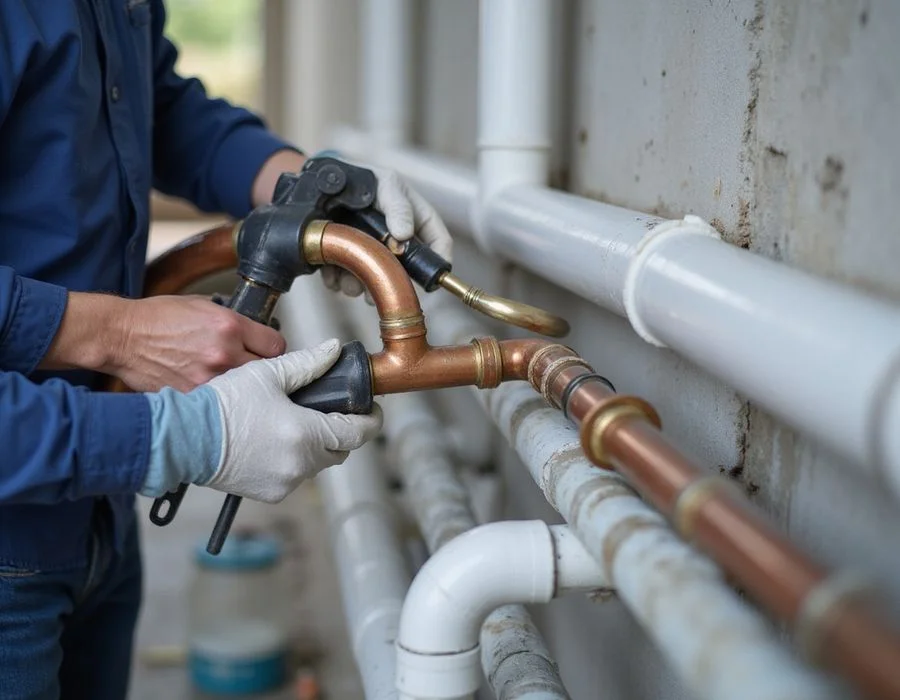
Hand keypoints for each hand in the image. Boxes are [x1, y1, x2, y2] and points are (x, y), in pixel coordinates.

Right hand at [110, 295, 285, 391]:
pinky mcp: (194, 398)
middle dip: (263, 370)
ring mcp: (209, 379)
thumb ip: (232, 320)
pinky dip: (219, 401)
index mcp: (229, 326)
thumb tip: (253, 332)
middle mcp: (224, 353)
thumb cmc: (156, 319)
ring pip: (246, 391)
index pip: (276, 346)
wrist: (121, 337)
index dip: (274, 350)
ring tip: (230, 382)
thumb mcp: (202, 305)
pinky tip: (211, 393)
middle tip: (251, 368)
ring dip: (243, 388)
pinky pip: (221, 403)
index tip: (269, 353)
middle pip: (267, 372)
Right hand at [139, 339, 383, 502]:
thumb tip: (334, 350)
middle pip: (339, 450)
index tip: (372, 409)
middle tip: (333, 411)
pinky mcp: (269, 493)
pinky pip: (295, 476)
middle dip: (342, 432)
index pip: (357, 433)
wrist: (183, 438)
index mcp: (307, 436)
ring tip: (301, 422)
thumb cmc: (223, 404)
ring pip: (317, 464)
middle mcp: (301, 465)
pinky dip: (295, 460)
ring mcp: (285, 483)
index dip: (370, 420)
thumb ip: (308, 363)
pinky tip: (279, 440)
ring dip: (317, 446)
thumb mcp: (268, 375)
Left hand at [321, 164, 452, 301]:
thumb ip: (398, 207)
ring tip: (345, 277)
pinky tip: (328, 269)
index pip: (439, 242)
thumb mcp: (386, 184)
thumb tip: (403, 235)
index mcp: (417, 221)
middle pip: (405, 272)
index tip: (430, 280)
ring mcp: (374, 254)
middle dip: (389, 282)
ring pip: (374, 281)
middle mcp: (398, 243)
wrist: (327, 182)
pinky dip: (336, 280)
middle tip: (377, 289)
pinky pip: (346, 281)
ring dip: (359, 285)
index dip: (439, 261)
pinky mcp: (349, 262)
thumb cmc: (365, 179)